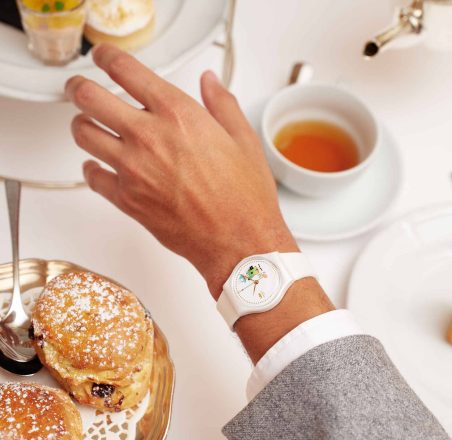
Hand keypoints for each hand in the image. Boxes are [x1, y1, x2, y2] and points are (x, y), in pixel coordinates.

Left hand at [66, 44, 296, 298]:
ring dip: (84, 125)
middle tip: (81, 89)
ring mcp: (133, 169)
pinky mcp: (127, 200)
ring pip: (82, 134)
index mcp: (178, 114)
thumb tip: (209, 82)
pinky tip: (103, 167)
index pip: (125, 70)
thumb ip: (222, 104)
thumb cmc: (244, 196)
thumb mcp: (244, 140)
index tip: (103, 59)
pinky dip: (92, 168)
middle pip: (88, 97)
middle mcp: (148, 137)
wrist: (238, 241)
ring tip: (92, 126)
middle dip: (79, 88)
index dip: (107, 58)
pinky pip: (91, 176)